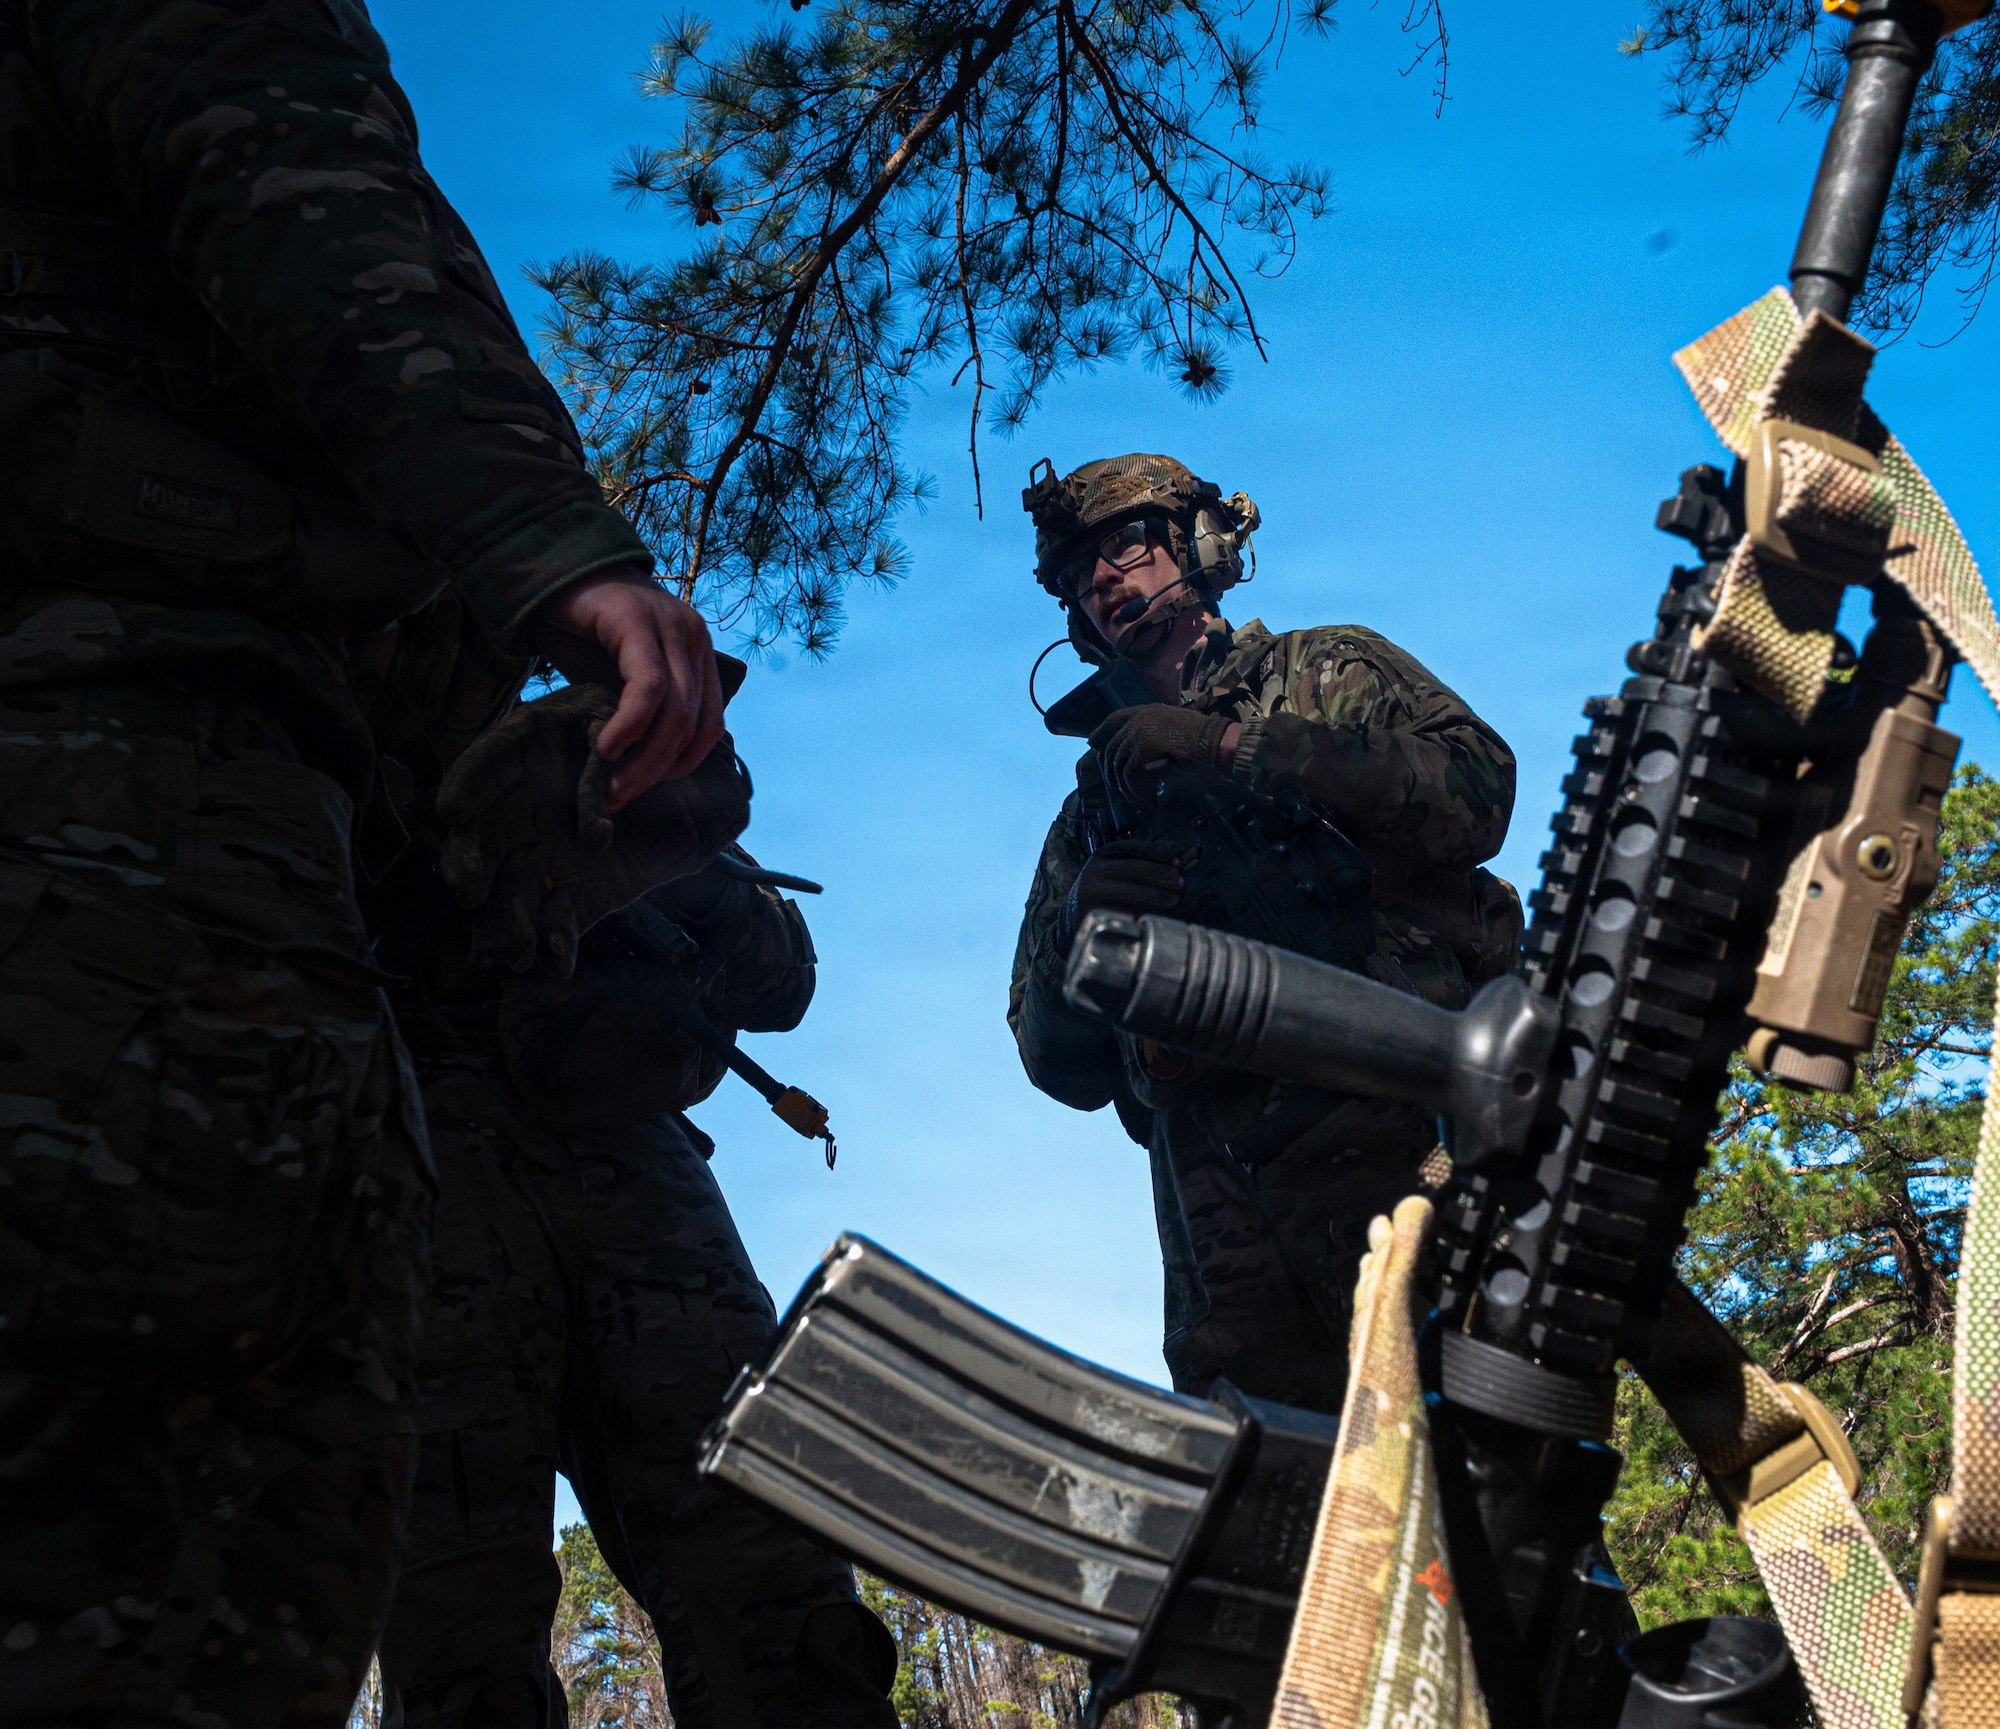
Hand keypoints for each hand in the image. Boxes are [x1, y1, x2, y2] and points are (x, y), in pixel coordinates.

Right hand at [436, 683, 750, 974]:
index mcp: (538, 753)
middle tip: (472, 892)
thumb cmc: (667, 764)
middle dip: (468, 863)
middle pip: (478, 835)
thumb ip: (690, 770)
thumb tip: (719, 784)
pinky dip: (553, 943)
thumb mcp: (681, 757)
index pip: (487, 761)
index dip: (467, 782)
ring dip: (505, 919)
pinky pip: (549, 921)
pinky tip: (557, 964)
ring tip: (516, 950)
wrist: (684, 802)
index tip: (451, 811)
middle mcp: (525, 806)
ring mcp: (540, 856)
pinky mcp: (563, 897)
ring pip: (504, 888)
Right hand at [526, 570, 724, 809]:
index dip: (680, 765)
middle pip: (694, 725)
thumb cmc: (581, 632)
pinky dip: (631, 726)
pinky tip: (608, 748)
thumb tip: (635, 774)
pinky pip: (647, 687)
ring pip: (676, 712)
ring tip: (611, 784)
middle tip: (619, 798)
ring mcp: (670, 626)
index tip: (643, 789)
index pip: (709, 726)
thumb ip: (636, 715)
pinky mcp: (638, 621)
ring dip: (644, 759)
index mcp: (697, 655)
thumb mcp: (616, 680)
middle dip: (657, 772)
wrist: (546, 573)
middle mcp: (693, 638)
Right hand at [1056, 838, 1184, 957]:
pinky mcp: (1094, 915)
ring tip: (1173, 900)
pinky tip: (1158, 916)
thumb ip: (1143, 860)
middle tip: (1180, 883)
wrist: (1075, 916)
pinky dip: (1144, 914)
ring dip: (1155, 896)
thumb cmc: (1104, 890)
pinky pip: (1124, 914)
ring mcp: (1091, 894)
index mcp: (1101, 856)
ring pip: (1128, 892)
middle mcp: (1094, 872)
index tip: (1178, 861)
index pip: (1132, 848)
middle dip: (1159, 874)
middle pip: (1131, 868)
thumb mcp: (1116, 869)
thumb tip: (1176, 852)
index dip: (1158, 852)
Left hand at [1088, 704, 1231, 804]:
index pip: (1116, 718)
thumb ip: (1155, 740)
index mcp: (1149, 711)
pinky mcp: (1142, 748)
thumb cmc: (1204, 743)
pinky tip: (1144, 797)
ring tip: (1136, 797)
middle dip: (1111, 770)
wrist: (1216, 744)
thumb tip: (1139, 762)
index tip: (1092, 743)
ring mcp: (1140, 731)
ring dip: (1124, 785)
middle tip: (1118, 788)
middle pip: (1112, 745)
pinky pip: (1128, 774)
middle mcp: (1140, 718)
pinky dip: (1133, 789)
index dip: (1101, 731)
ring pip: (1117, 763)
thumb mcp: (1175, 734)